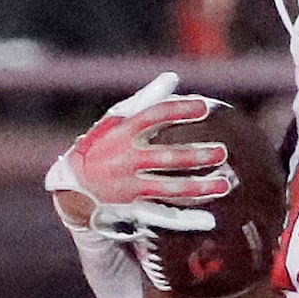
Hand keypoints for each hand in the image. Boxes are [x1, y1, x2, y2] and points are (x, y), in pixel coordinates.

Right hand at [56, 72, 231, 235]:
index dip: (179, 111)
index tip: (204, 107)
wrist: (73, 189)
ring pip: (168, 189)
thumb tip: (173, 78)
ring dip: (198, 188)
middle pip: (165, 157)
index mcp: (122, 133)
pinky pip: (163, 216)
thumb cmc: (101, 147)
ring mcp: (130, 187)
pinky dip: (186, 220)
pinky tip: (209, 220)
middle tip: (221, 152)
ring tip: (225, 184)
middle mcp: (125, 160)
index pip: (153, 117)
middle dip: (195, 155)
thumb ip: (146, 100)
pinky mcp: (133, 210)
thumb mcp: (116, 120)